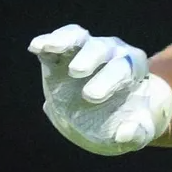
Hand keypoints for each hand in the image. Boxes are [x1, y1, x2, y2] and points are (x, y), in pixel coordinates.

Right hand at [29, 24, 171, 155]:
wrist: (103, 117)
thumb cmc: (123, 121)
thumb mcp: (135, 132)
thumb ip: (136, 133)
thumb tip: (126, 133)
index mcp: (133, 71)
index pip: (127, 68)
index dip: (111, 79)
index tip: (93, 97)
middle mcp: (112, 53)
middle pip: (103, 49)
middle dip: (90, 58)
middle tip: (77, 71)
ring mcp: (87, 50)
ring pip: (79, 37)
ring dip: (65, 40)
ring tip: (49, 47)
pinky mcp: (62, 54)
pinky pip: (58, 41)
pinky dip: (48, 42)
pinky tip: (36, 47)